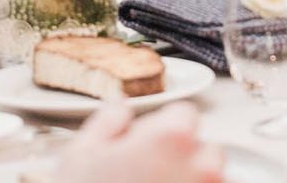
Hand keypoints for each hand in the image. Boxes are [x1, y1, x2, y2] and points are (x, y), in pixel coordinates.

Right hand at [53, 102, 223, 182]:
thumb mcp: (80, 156)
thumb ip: (108, 121)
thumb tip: (122, 110)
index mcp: (172, 137)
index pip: (184, 116)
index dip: (162, 130)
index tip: (147, 147)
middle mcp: (202, 166)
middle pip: (206, 150)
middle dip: (184, 161)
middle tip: (149, 180)